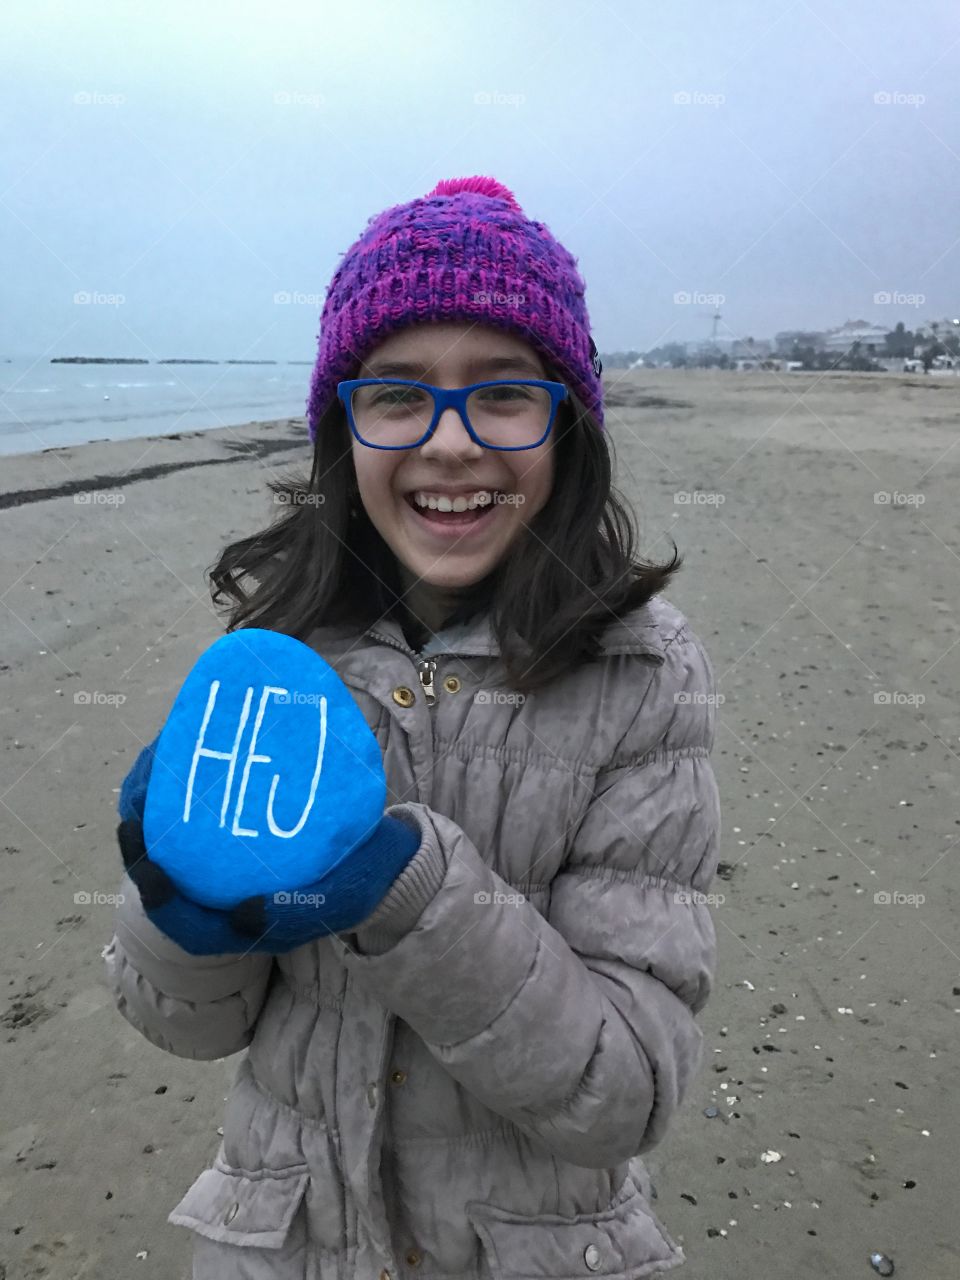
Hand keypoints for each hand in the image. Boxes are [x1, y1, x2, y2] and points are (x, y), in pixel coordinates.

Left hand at [116, 740, 420, 955]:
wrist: (384, 851)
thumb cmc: (363, 876)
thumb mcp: (344, 897)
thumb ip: (301, 910)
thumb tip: (244, 916)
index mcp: (248, 921)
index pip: (192, 925)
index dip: (163, 905)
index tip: (152, 874)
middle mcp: (230, 892)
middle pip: (170, 881)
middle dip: (143, 852)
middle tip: (133, 822)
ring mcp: (231, 857)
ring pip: (176, 842)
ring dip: (153, 815)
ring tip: (145, 782)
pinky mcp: (238, 822)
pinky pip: (197, 806)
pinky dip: (180, 784)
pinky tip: (178, 755)